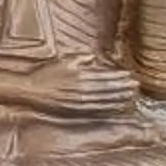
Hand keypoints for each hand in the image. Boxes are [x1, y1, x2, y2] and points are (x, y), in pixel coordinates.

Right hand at [20, 58, 141, 117]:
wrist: (30, 91)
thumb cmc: (45, 75)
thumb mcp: (62, 62)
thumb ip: (79, 59)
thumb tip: (93, 56)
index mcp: (79, 75)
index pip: (104, 76)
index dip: (118, 76)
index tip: (129, 75)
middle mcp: (81, 88)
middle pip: (107, 88)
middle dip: (123, 87)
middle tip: (135, 86)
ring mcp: (79, 100)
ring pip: (104, 99)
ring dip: (119, 97)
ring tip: (131, 96)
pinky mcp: (76, 109)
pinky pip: (96, 109)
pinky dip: (108, 107)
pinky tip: (117, 107)